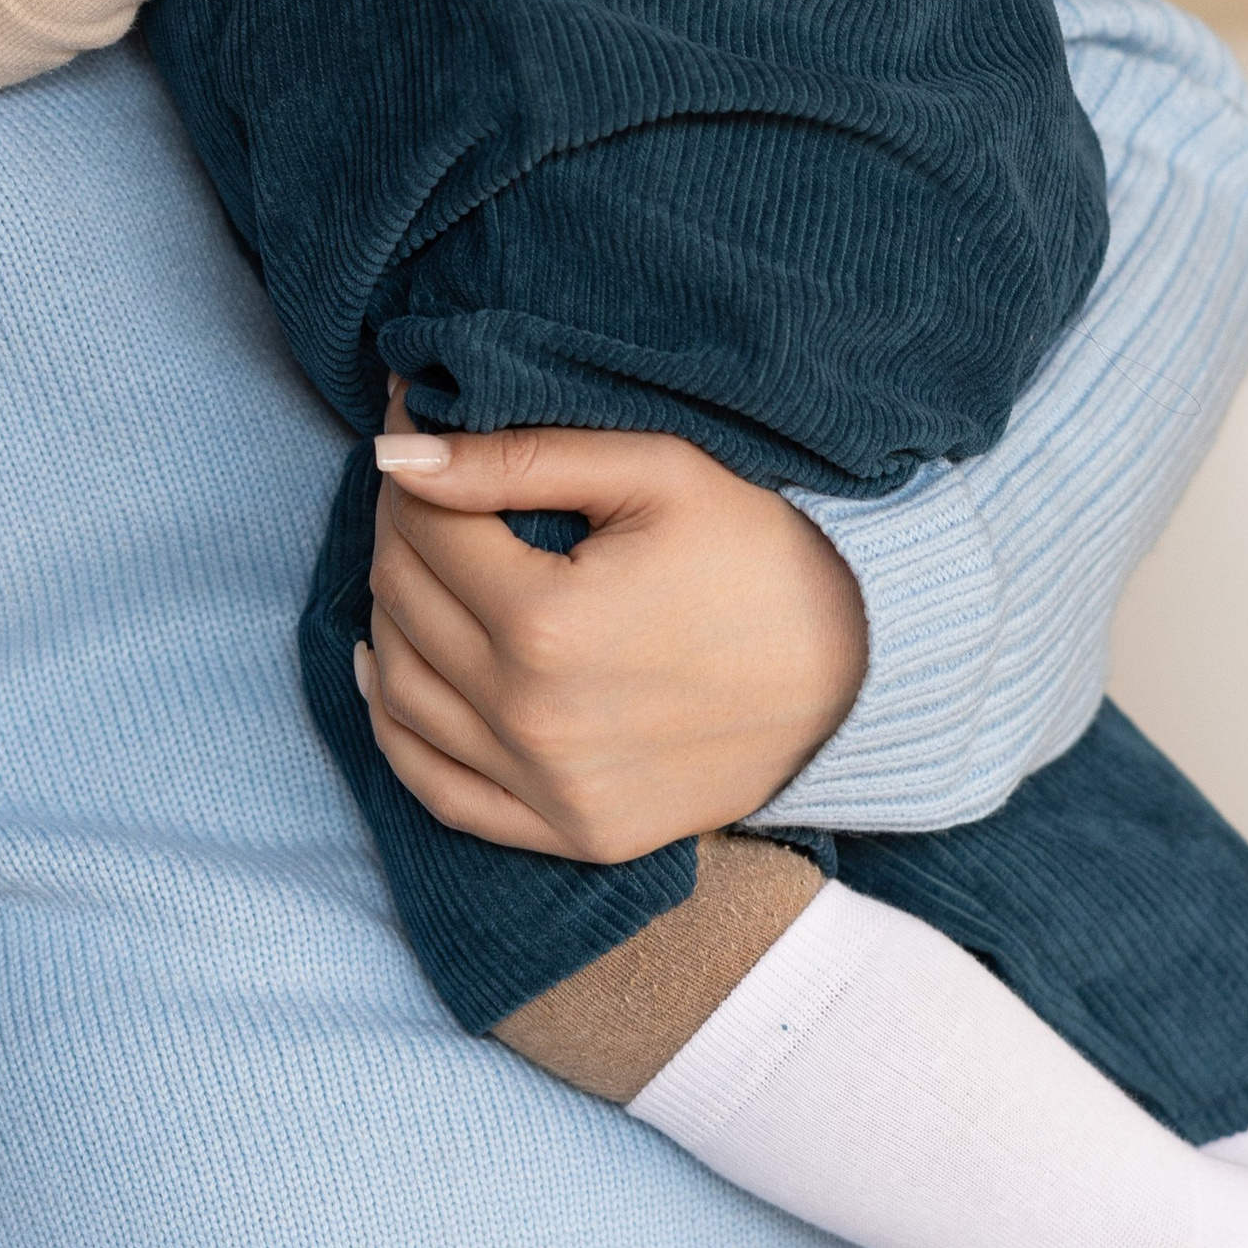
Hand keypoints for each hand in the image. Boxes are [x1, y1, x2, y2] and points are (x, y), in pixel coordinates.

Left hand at [353, 388, 867, 860]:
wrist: (860, 674)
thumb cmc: (761, 554)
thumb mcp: (652, 473)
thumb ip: (513, 457)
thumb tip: (392, 456)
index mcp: (547, 622)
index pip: (424, 523)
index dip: (411, 458)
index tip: (415, 415)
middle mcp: (531, 718)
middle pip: (402, 598)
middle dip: (400, 520)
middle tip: (424, 476)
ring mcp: (547, 789)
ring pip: (399, 688)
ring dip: (389, 609)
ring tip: (418, 553)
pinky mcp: (569, 833)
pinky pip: (435, 787)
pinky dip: (393, 725)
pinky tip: (386, 666)